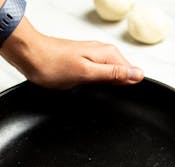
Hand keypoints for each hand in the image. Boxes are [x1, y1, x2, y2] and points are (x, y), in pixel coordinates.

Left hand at [0, 17, 143, 88]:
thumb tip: (137, 75)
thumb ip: (113, 74)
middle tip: (107, 97)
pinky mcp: (85, 63)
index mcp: (107, 54)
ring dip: (109, 86)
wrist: (30, 56)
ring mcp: (93, 58)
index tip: (125, 98)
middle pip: (123, 73)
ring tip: (99, 94)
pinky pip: (101, 75)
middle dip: (121, 87)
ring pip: (112, 74)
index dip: (131, 86)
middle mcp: (102, 53)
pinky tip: (93, 90)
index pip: (132, 71)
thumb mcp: (87, 73)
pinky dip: (99, 84)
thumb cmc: (53, 64)